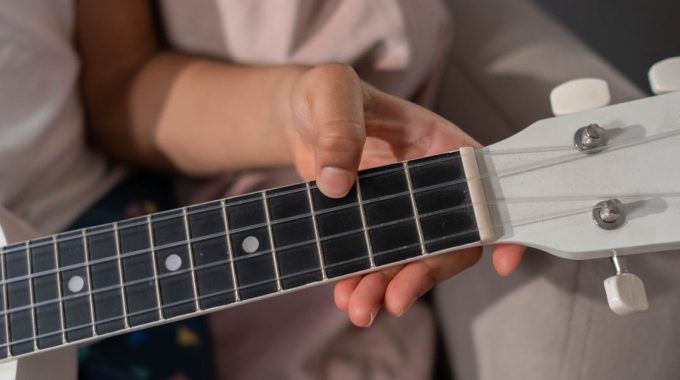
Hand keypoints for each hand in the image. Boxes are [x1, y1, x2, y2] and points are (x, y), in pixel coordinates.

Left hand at [283, 64, 524, 326]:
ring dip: (389, 287)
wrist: (296, 119)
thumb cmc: (326, 95)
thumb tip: (337, 183)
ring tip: (359, 307)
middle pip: (445, 237)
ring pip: (410, 258)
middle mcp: (427, 184)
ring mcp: (399, 210)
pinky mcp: (370, 227)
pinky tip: (344, 295)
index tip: (500, 262)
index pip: (480, 185)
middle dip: (424, 273)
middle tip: (394, 299)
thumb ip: (339, 129)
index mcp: (437, 144)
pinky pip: (376, 261)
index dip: (497, 223)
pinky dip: (363, 282)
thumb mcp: (332, 93)